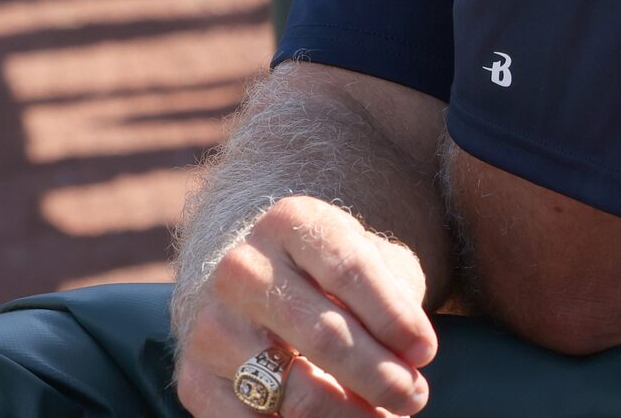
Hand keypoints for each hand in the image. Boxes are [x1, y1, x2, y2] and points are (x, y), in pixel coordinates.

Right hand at [174, 195, 436, 417]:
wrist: (258, 289)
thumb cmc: (332, 279)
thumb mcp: (368, 263)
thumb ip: (393, 295)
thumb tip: (410, 357)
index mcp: (288, 223)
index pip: (349, 269)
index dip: (395, 318)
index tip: (425, 353)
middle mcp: (241, 267)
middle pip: (326, 336)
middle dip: (382, 378)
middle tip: (413, 397)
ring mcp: (213, 325)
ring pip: (298, 393)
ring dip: (353, 417)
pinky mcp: (194, 380)